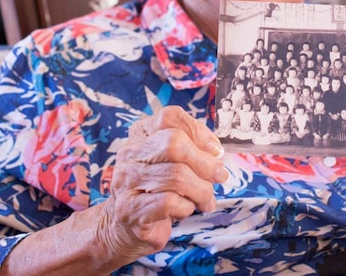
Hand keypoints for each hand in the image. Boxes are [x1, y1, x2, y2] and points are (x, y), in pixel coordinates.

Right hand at [97, 106, 227, 262]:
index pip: (169, 117)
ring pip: (175, 175)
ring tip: (206, 199)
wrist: (127, 227)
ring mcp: (126, 181)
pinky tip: (186, 210)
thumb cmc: (159, 190)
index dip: (198, 131)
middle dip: (204, 162)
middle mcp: (130, 153)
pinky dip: (186, 207)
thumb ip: (194, 150)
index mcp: (141, 134)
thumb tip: (216, 152)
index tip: (215, 150)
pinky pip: (168, 202)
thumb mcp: (175, 163)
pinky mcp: (129, 209)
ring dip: (201, 189)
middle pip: (173, 143)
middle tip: (220, 176)